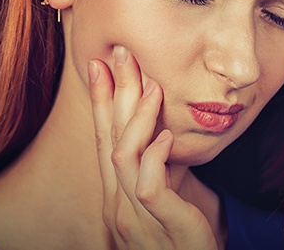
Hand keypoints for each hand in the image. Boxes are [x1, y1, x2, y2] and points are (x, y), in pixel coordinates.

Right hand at [88, 46, 217, 249]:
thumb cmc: (185, 230)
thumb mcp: (169, 188)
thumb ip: (159, 161)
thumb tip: (161, 123)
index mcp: (119, 190)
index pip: (104, 137)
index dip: (100, 100)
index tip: (99, 64)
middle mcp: (118, 202)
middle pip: (109, 137)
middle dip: (113, 92)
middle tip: (119, 53)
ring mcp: (136, 217)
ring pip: (123, 155)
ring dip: (137, 116)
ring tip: (153, 86)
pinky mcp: (163, 226)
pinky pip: (150, 186)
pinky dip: (155, 156)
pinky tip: (169, 136)